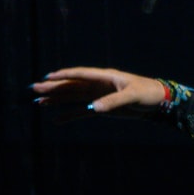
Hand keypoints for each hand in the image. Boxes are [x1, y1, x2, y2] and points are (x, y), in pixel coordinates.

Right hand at [30, 67, 165, 117]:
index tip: (47, 77)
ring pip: (74, 98)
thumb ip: (112, 102)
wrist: (159, 102)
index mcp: (105, 77)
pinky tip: (57, 120)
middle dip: (53, 88)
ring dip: (57, 100)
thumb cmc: (148, 93)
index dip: (64, 75)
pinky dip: (70, 115)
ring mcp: (99, 96)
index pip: (80, 74)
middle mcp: (99, 85)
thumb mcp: (131, 97)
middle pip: (72, 85)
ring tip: (38, 102)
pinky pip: (82, 111)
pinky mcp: (103, 108)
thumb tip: (93, 109)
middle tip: (34, 89)